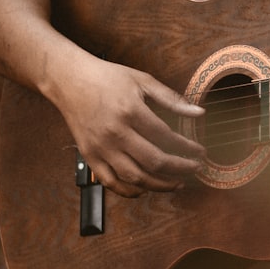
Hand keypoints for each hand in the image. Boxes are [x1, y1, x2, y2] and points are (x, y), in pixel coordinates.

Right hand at [54, 53, 205, 196]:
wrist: (68, 79)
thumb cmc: (107, 77)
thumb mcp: (142, 80)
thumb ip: (171, 98)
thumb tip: (200, 113)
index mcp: (130, 111)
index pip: (167, 137)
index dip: (187, 148)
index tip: (200, 152)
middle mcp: (115, 133)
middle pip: (154, 162)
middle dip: (180, 169)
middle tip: (194, 169)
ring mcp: (101, 147)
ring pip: (135, 177)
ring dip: (160, 185)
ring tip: (177, 183)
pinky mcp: (89, 156)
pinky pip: (111, 182)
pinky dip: (129, 191)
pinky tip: (145, 189)